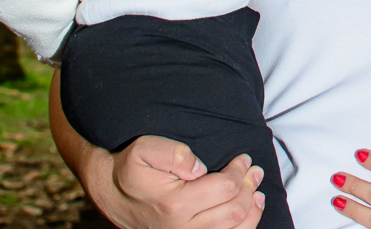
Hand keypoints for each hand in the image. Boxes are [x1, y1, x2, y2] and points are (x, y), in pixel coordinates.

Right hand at [89, 136, 265, 228]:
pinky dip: (244, 225)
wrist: (113, 194)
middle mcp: (183, 227)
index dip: (240, 170)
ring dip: (252, 209)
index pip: (225, 188)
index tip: (243, 158)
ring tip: (257, 190)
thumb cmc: (131, 169)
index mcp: (176, 203)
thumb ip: (175, 154)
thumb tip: (200, 167)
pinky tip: (250, 211)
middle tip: (254, 170)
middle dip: (250, 187)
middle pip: (234, 210)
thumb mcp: (145, 150)